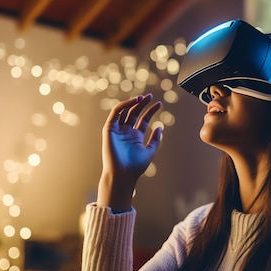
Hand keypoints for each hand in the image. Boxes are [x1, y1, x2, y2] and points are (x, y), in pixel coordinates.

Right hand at [97, 93, 162, 209]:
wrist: (122, 174)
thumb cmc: (135, 166)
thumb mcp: (149, 151)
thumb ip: (155, 140)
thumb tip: (160, 127)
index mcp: (135, 136)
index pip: (143, 119)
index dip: (151, 111)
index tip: (160, 104)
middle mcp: (126, 132)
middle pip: (134, 113)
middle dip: (142, 104)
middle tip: (151, 96)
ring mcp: (117, 130)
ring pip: (125, 111)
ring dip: (133, 103)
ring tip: (142, 97)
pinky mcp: (109, 129)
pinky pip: (116, 113)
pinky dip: (124, 105)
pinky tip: (133, 102)